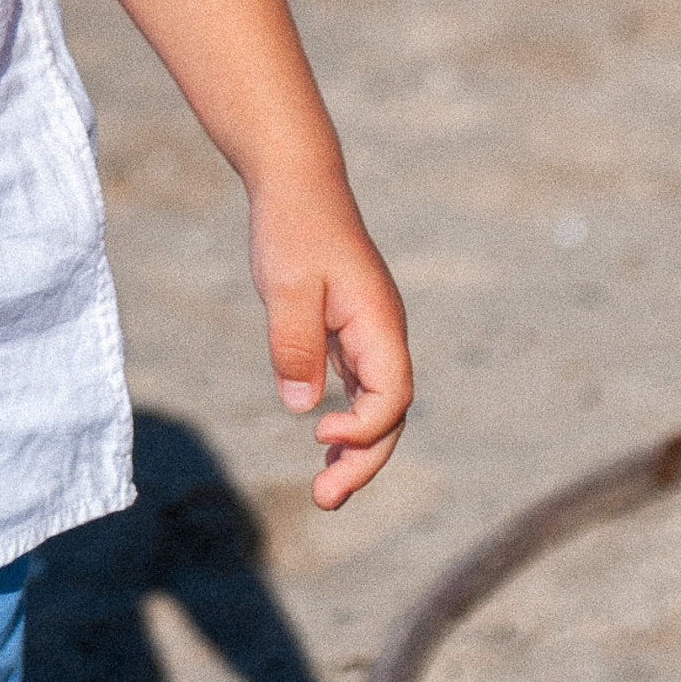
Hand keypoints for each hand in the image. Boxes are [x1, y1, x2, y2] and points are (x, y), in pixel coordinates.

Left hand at [250, 175, 411, 507]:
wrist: (297, 183)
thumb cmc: (294, 227)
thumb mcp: (288, 285)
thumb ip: (294, 343)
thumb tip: (302, 409)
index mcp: (380, 323)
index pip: (392, 396)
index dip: (364, 427)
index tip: (319, 432)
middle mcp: (382, 335)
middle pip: (389, 414)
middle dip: (363, 461)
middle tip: (324, 498)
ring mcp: (368, 336)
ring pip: (375, 407)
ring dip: (355, 449)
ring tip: (325, 491)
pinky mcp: (346, 333)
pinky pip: (356, 389)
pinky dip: (345, 421)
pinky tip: (323, 442)